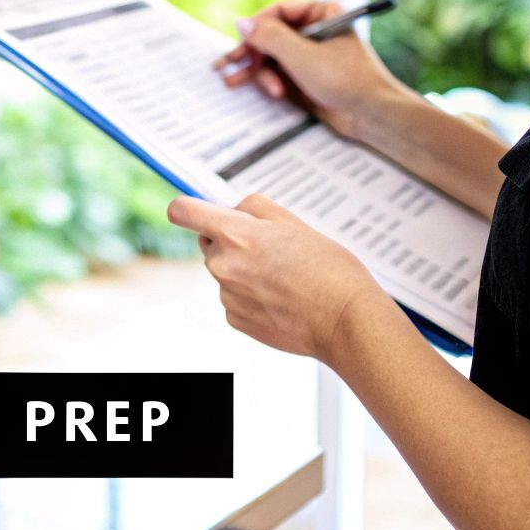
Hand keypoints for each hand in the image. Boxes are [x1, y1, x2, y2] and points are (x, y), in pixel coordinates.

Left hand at [166, 192, 392, 367]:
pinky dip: (251, 296)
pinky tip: (280, 298)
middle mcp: (223, 265)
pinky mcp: (235, 320)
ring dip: (244, 270)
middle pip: (208, 242)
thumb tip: (231, 209)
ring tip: (283, 277)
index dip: (189, 209)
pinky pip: (234, 298)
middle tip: (270, 248)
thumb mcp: (293, 222)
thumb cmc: (328, 269)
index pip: (184, 211)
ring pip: (225, 272)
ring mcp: (227, 295)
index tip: (196, 212)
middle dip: (230, 240)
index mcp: (235, 234)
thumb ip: (254, 209)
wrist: (344, 320)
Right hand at [213, 0, 406, 139]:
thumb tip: (240, 22)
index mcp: (323, 14)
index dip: (256, 26)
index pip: (279, 11)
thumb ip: (269, 38)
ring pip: (273, 56)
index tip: (240, 43)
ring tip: (237, 83)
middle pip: (272, 35)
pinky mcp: (309, 77)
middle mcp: (316, 31)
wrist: (373, 115)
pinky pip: (280, 73)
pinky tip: (268, 91)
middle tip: (227, 65)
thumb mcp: (302, 56)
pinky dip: (269, 81)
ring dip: (258, 71)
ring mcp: (312, 55)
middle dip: (251, 53)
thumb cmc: (346, 80)